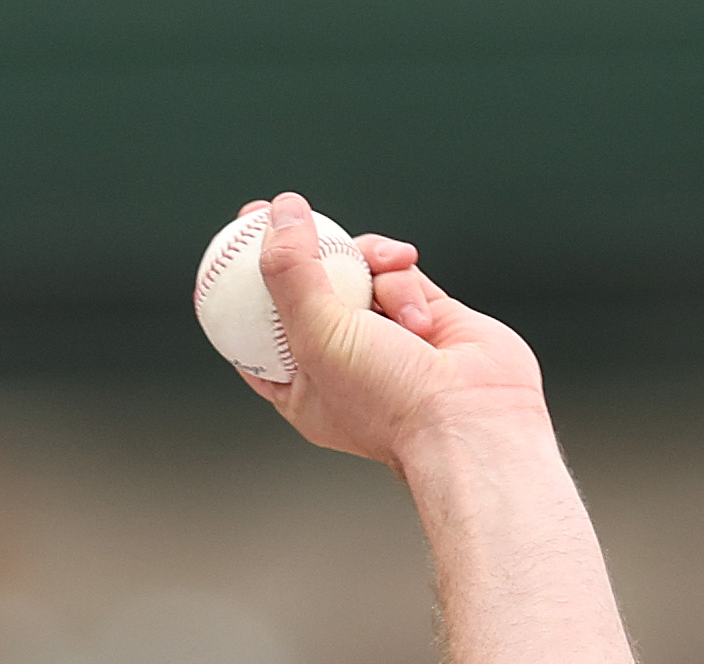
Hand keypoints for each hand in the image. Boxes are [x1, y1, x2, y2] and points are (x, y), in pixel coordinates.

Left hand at [238, 193, 547, 472]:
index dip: (243, 285)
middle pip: (309, 290)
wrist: (471, 416)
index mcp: (300, 385)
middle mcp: (340, 360)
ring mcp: (384, 336)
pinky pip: (400, 274)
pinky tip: (419, 311)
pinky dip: (405, 280)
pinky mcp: (426, 314)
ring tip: (389, 270)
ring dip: (372, 263)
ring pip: (359, 272)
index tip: (232, 242)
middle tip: (284, 208)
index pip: (257, 329)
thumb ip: (291, 272)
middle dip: (302, 251)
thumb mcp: (316, 334)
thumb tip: (278, 212)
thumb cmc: (386, 397)